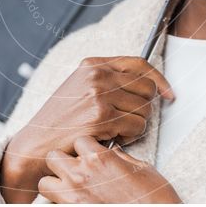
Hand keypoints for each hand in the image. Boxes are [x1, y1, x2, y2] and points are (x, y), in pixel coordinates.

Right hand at [0, 56, 174, 202]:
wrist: (36, 143)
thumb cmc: (60, 121)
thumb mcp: (80, 88)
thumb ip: (108, 80)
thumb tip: (147, 84)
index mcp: (93, 64)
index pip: (140, 63)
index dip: (159, 79)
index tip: (169, 93)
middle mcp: (97, 75)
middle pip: (147, 88)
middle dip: (145, 108)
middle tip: (129, 120)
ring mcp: (99, 94)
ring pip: (145, 109)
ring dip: (136, 125)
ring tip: (116, 131)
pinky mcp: (102, 117)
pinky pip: (137, 127)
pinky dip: (129, 138)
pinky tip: (112, 139)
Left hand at [38, 135, 182, 203]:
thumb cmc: (155, 200)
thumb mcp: (141, 169)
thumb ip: (120, 158)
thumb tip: (112, 153)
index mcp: (100, 159)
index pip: (78, 140)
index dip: (84, 147)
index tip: (90, 154)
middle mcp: (82, 175)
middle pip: (53, 156)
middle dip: (62, 161)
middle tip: (74, 169)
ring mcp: (74, 198)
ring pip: (45, 183)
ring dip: (54, 184)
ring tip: (68, 189)